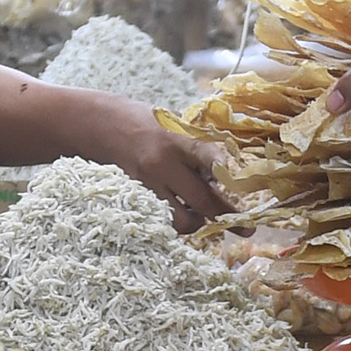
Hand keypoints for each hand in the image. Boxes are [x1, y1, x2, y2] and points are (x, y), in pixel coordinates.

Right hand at [84, 100, 225, 224]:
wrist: (105, 126)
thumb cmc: (150, 124)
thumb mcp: (177, 126)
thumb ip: (200, 150)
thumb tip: (226, 179)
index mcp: (178, 139)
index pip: (206, 155)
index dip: (223, 169)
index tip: (239, 183)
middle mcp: (163, 162)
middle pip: (201, 198)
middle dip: (227, 217)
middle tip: (245, 227)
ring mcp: (149, 183)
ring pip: (182, 219)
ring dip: (198, 222)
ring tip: (202, 215)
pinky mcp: (138, 197)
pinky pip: (164, 219)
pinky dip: (177, 219)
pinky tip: (181, 211)